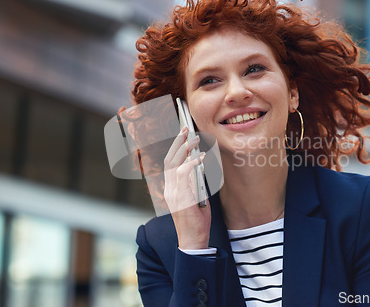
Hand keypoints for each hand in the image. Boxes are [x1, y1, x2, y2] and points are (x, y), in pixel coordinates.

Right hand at [163, 127, 210, 248]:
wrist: (192, 241)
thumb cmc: (196, 222)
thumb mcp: (196, 199)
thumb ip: (196, 184)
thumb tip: (201, 168)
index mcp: (171, 189)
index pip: (169, 164)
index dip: (174, 148)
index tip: (181, 135)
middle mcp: (169, 189)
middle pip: (169, 159)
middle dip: (177, 142)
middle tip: (186, 129)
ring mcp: (173, 193)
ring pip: (174, 164)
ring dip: (185, 149)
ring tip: (195, 139)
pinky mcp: (180, 197)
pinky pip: (183, 175)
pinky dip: (191, 163)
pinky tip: (200, 157)